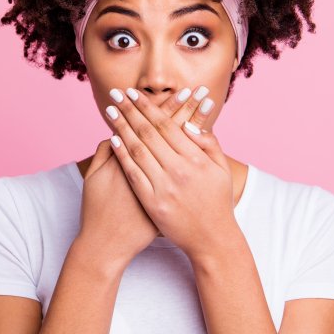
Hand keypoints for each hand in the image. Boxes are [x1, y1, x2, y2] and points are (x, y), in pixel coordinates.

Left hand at [103, 86, 235, 259]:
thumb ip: (209, 144)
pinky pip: (133, 173)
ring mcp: (163, 186)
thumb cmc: (217, 202)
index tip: (135, 94)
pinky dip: (122, 155)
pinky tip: (113, 140)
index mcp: (195, 159)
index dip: (149, 107)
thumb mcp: (222, 170)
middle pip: (148, 133)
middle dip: (131, 110)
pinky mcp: (151, 202)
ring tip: (111, 111)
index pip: (166, 125)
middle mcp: (178, 170)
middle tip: (117, 94)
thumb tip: (191, 124)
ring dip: (122, 127)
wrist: (212, 239)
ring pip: (137, 149)